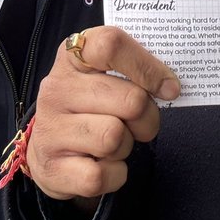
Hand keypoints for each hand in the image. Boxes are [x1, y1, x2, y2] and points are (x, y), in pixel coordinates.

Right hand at [27, 26, 178, 201]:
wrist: (49, 150)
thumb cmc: (89, 107)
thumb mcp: (103, 76)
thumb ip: (133, 70)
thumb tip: (169, 87)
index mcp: (72, 57)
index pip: (111, 44)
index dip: (148, 66)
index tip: (169, 87)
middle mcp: (57, 88)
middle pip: (130, 100)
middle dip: (147, 117)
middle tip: (139, 123)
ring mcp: (50, 128)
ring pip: (115, 138)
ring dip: (126, 146)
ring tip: (113, 142)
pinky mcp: (51, 167)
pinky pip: (101, 175)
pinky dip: (114, 175)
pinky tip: (102, 164)